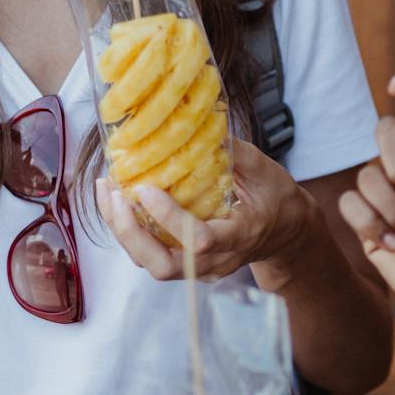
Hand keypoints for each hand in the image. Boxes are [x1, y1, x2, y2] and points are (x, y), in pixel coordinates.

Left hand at [95, 137, 321, 280]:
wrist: (286, 233)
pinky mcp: (187, 266)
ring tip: (108, 191)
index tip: (146, 189)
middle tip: (116, 194)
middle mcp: (217, 262)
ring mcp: (200, 270)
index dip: (170, 219)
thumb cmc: (277, 199)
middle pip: (164, 266)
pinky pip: (150, 256)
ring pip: (151, 264)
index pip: (200, 241)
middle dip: (131, 233)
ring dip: (122, 231)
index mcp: (241, 237)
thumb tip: (199, 125)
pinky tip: (117, 200)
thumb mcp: (264, 170)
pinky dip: (128, 231)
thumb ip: (233, 151)